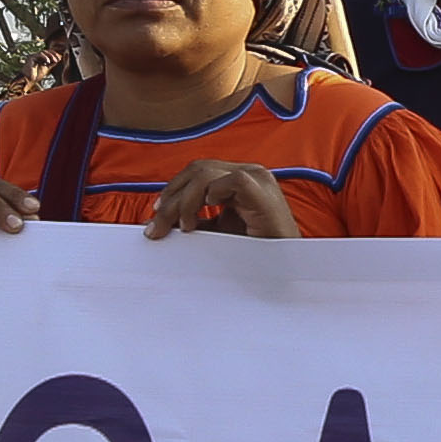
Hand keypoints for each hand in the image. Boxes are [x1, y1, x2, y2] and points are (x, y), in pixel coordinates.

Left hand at [141, 159, 294, 241]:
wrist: (283, 271)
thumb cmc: (254, 255)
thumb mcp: (216, 233)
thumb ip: (192, 221)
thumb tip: (158, 220)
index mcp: (237, 179)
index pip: (196, 172)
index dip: (173, 190)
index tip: (157, 216)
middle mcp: (248, 173)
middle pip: (196, 170)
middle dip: (172, 198)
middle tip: (160, 227)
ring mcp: (257, 178)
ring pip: (206, 173)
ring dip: (186, 202)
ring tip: (187, 228)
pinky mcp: (263, 190)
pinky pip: (231, 180)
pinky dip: (213, 195)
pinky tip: (209, 215)